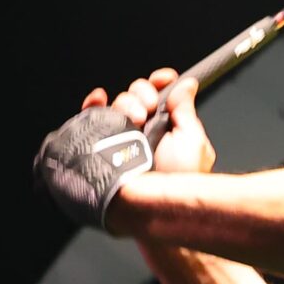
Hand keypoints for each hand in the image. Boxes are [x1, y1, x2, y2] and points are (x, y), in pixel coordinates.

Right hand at [82, 67, 214, 174]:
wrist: (152, 205)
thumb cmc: (177, 180)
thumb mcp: (192, 142)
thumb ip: (187, 112)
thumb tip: (188, 85)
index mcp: (170, 129)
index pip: (163, 97)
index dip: (162, 83)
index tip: (165, 78)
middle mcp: (146, 131)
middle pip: (139, 96)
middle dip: (143, 93)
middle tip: (149, 107)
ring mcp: (123, 138)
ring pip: (118, 104)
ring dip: (125, 103)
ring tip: (135, 119)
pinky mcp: (101, 144)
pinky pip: (91, 118)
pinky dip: (93, 104)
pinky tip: (99, 99)